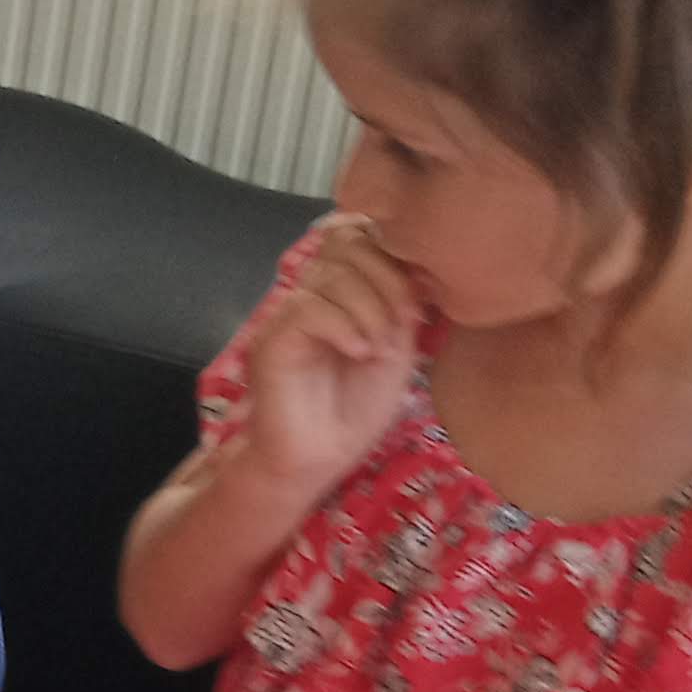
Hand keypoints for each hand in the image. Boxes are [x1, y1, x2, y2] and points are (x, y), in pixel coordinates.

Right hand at [231, 219, 421, 502]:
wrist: (317, 460)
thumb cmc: (356, 409)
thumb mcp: (399, 347)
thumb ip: (403, 301)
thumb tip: (420, 264)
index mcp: (339, 289)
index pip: (357, 231)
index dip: (392, 250)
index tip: (419, 298)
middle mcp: (310, 292)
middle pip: (345, 242)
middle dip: (388, 277)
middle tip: (405, 322)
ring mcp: (287, 314)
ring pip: (330, 274)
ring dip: (370, 307)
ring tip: (380, 347)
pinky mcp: (272, 340)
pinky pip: (308, 308)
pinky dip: (343, 326)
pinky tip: (360, 353)